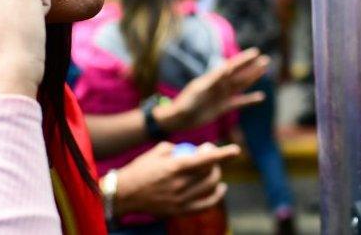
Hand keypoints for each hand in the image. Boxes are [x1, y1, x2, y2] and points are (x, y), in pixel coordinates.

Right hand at [114, 142, 239, 216]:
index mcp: (174, 166)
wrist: (124, 194)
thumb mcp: (157, 151)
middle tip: (211, 156)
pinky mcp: (179, 211)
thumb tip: (198, 149)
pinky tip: (219, 189)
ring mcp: (180, 200)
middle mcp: (179, 184)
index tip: (236, 150)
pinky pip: (204, 205)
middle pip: (210, 173)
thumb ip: (179, 148)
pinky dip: (215, 197)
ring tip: (214, 171)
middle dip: (217, 163)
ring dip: (216, 177)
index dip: (223, 154)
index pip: (205, 159)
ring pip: (209, 187)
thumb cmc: (141, 169)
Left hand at [156, 48, 268, 131]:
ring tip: (264, 71)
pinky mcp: (222, 108)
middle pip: (239, 74)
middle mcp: (219, 86)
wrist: (179, 119)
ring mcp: (222, 96)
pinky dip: (249, 100)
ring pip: (241, 86)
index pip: (232, 66)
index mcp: (213, 78)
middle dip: (252, 67)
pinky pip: (239, 102)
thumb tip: (227, 69)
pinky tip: (260, 97)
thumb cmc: (186, 103)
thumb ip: (214, 81)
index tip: (256, 53)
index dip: (244, 60)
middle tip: (266, 59)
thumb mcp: (199, 90)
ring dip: (252, 78)